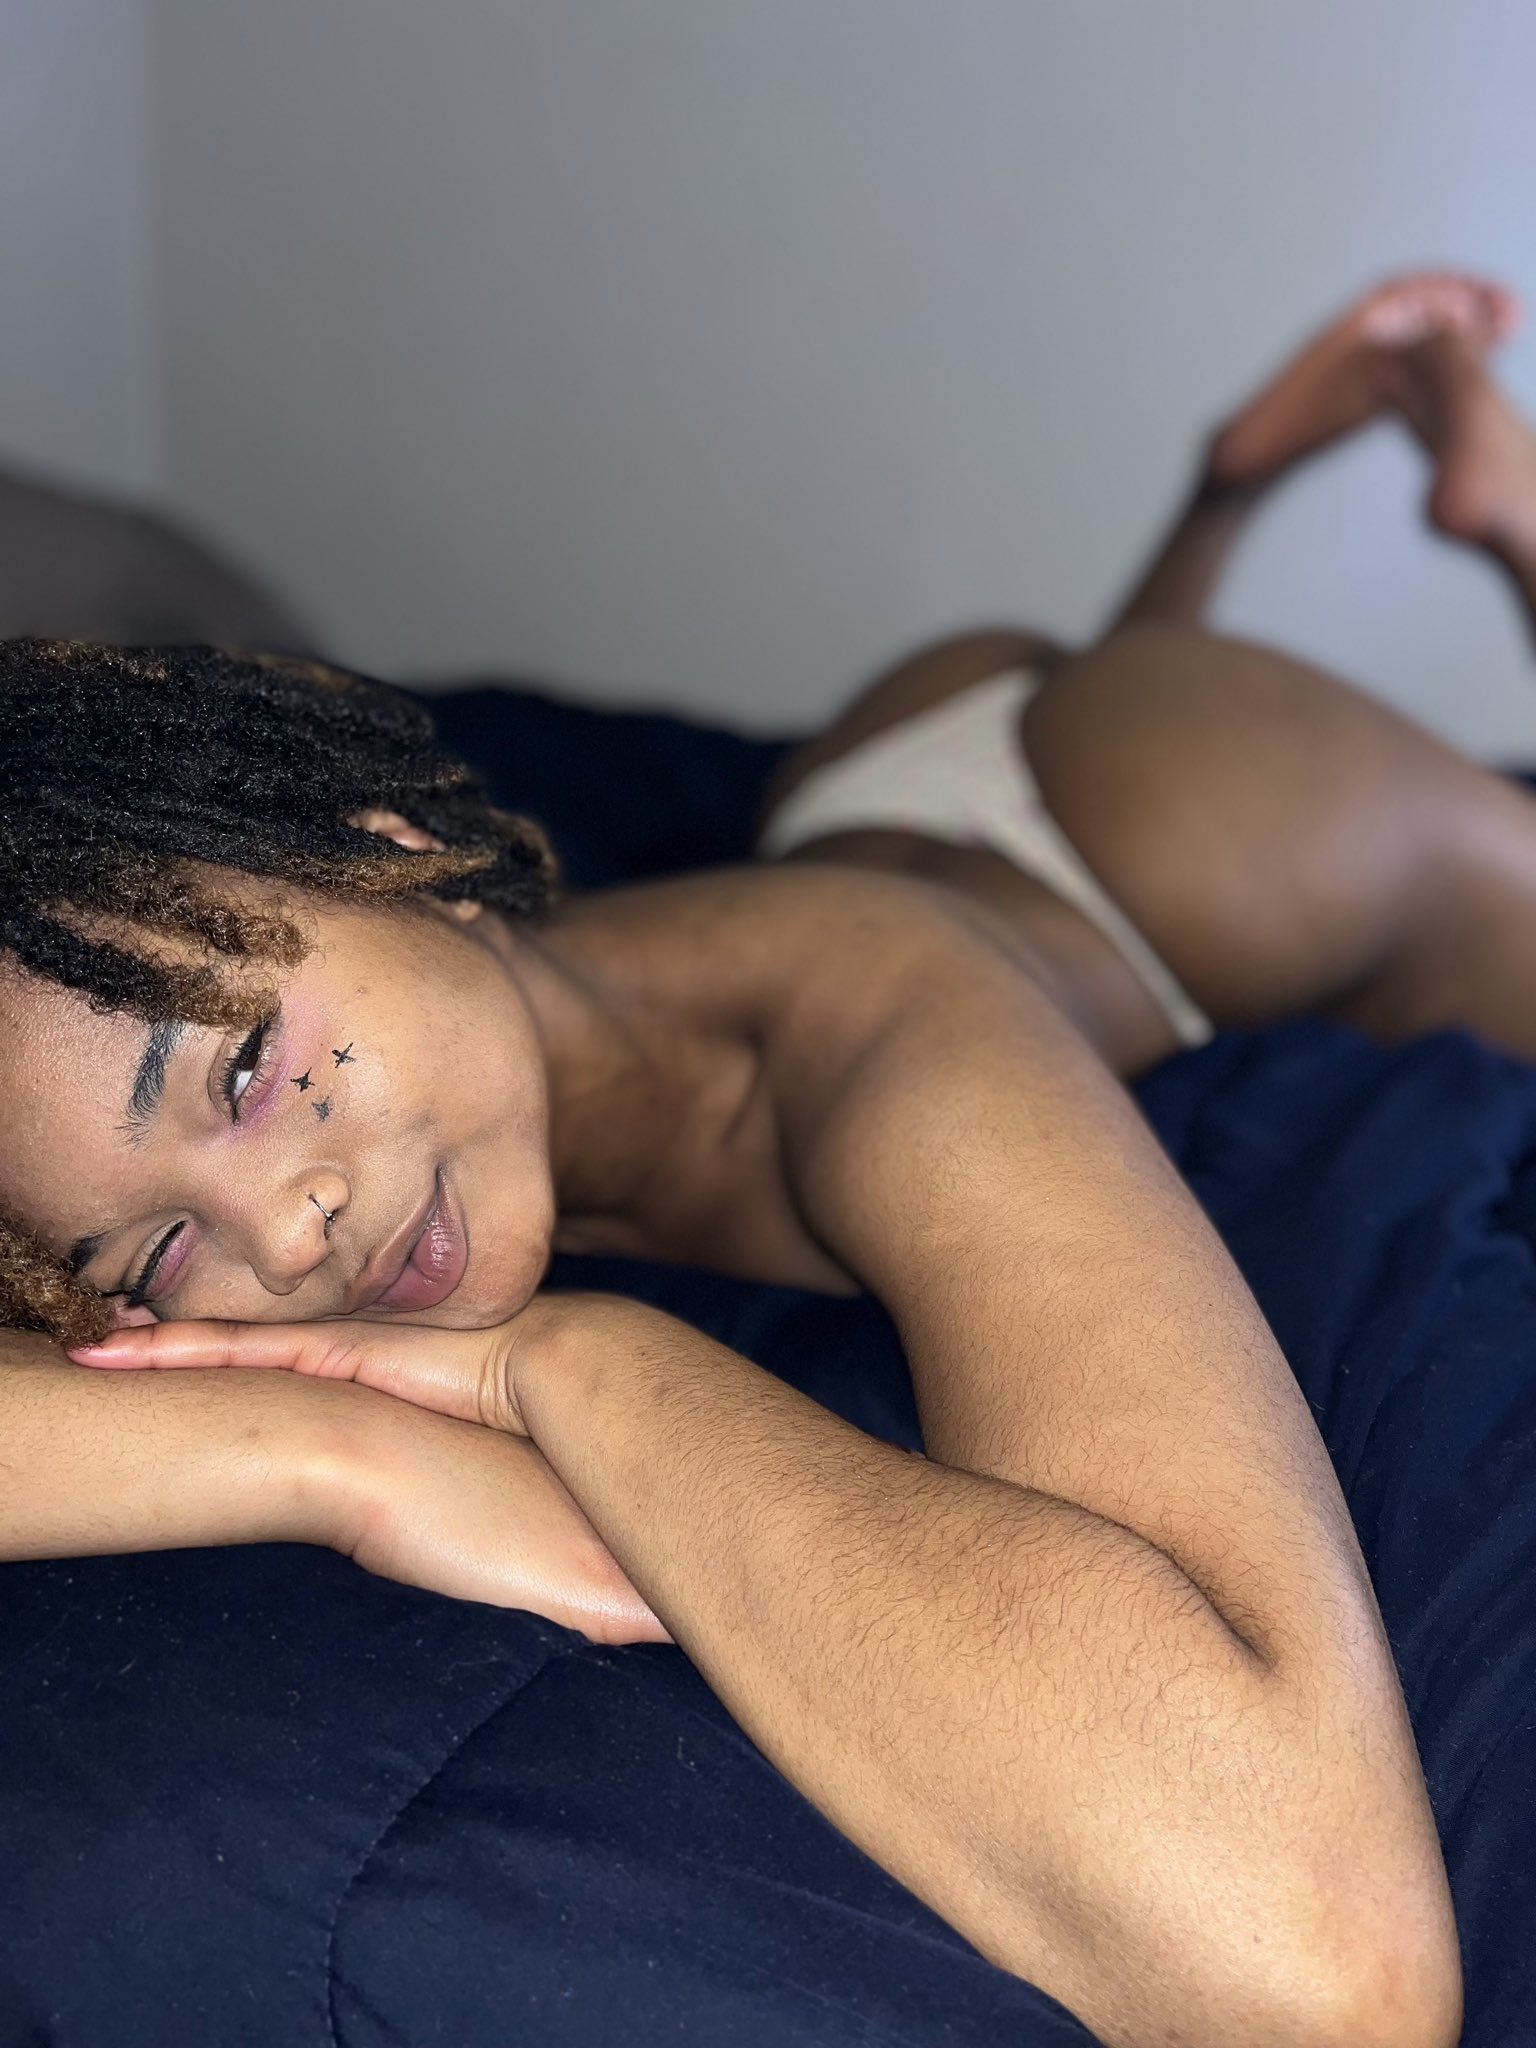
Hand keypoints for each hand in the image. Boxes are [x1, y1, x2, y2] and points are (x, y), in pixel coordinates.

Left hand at [68, 1308, 668, 1642]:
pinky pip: (248, 1349)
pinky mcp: (346, 1353)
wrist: (597, 1400)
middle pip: (256, 1368)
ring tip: (89, 1352)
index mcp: (401, 1414)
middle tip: (112, 1362)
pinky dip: (185, 1349)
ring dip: (161, 1353)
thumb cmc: (569, 1476)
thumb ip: (484, 1542)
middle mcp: (367, 1375)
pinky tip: (127, 1350)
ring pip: (236, 1351)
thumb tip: (507, 1603)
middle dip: (186, 1367)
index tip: (202, 1423)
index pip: (308, 1406)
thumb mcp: (507, 1516)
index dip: (251, 1404)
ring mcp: (354, 1357)